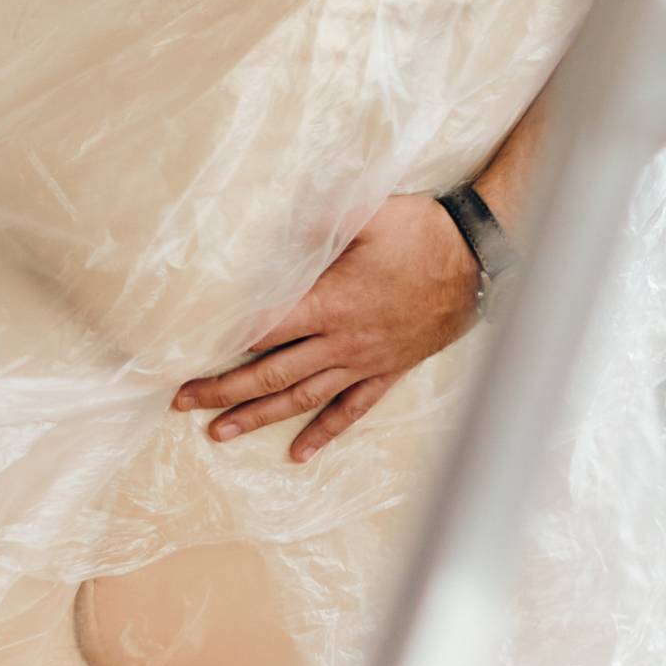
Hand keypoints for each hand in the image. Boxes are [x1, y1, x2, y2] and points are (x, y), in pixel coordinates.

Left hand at [172, 195, 484, 462]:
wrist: (483, 261)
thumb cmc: (424, 232)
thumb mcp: (370, 212)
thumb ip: (320, 217)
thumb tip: (276, 218)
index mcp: (331, 302)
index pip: (263, 328)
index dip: (221, 341)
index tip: (185, 352)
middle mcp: (343, 341)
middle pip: (270, 373)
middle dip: (222, 389)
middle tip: (181, 402)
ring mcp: (365, 362)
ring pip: (302, 398)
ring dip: (257, 416)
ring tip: (218, 433)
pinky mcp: (388, 371)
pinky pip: (351, 410)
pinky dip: (323, 433)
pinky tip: (297, 454)